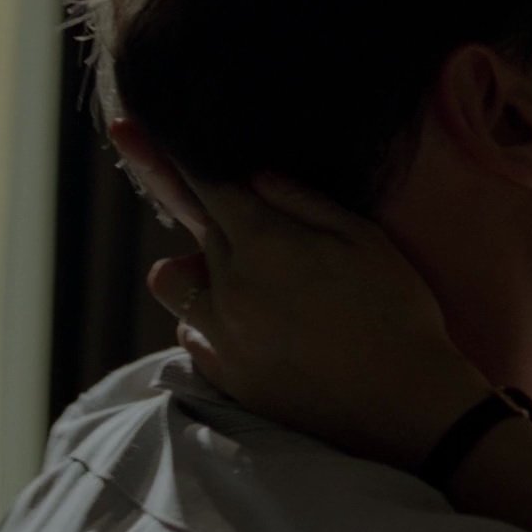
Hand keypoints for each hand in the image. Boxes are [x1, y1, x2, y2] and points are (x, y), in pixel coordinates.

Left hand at [145, 173, 493, 471]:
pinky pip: (192, 336)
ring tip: (247, 284)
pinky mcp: (227, 377)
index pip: (203, 185)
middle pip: (197, 233)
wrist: (405, 404)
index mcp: (264, 243)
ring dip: (200, 274)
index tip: (126, 127)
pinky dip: (211, 323)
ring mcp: (223, 336)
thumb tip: (255, 176)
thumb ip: (303, 202)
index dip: (165, 154)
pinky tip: (258, 329)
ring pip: (175, 284)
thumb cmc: (396, 310)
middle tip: (265, 233)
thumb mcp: (365, 240)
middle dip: (222, 221)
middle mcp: (229, 286)